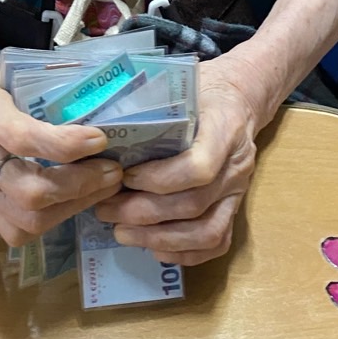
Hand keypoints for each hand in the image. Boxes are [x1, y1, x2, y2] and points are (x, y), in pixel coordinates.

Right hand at [0, 57, 123, 245]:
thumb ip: (31, 89)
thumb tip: (85, 95)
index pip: (22, 137)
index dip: (64, 143)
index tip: (98, 136)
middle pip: (30, 191)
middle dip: (80, 185)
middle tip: (113, 167)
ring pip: (28, 220)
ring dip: (73, 206)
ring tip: (102, 185)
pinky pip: (17, 230)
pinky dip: (52, 221)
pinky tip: (73, 201)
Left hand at [93, 58, 260, 265]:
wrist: (239, 98)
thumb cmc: (201, 90)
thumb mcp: (180, 85)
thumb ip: (151, 105)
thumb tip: (99, 125)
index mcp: (224, 129)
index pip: (198, 167)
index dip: (158, 179)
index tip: (124, 176)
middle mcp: (236, 166)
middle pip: (194, 203)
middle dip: (145, 213)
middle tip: (106, 210)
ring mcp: (239, 192)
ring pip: (206, 232)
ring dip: (160, 238)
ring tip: (122, 232)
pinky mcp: (236, 209)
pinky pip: (217, 242)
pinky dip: (184, 252)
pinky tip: (153, 247)